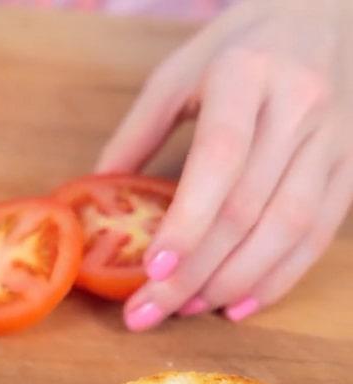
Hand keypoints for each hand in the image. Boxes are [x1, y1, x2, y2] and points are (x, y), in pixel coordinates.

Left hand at [96, 0, 352, 330]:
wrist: (324, 14)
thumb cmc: (239, 46)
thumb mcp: (178, 72)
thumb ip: (138, 130)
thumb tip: (98, 190)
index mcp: (246, 75)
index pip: (218, 158)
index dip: (187, 221)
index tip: (153, 268)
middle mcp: (298, 106)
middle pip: (248, 206)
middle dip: (196, 269)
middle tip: (152, 309)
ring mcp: (334, 137)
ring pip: (289, 227)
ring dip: (235, 281)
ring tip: (188, 309)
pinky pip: (320, 231)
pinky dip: (280, 276)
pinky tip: (241, 303)